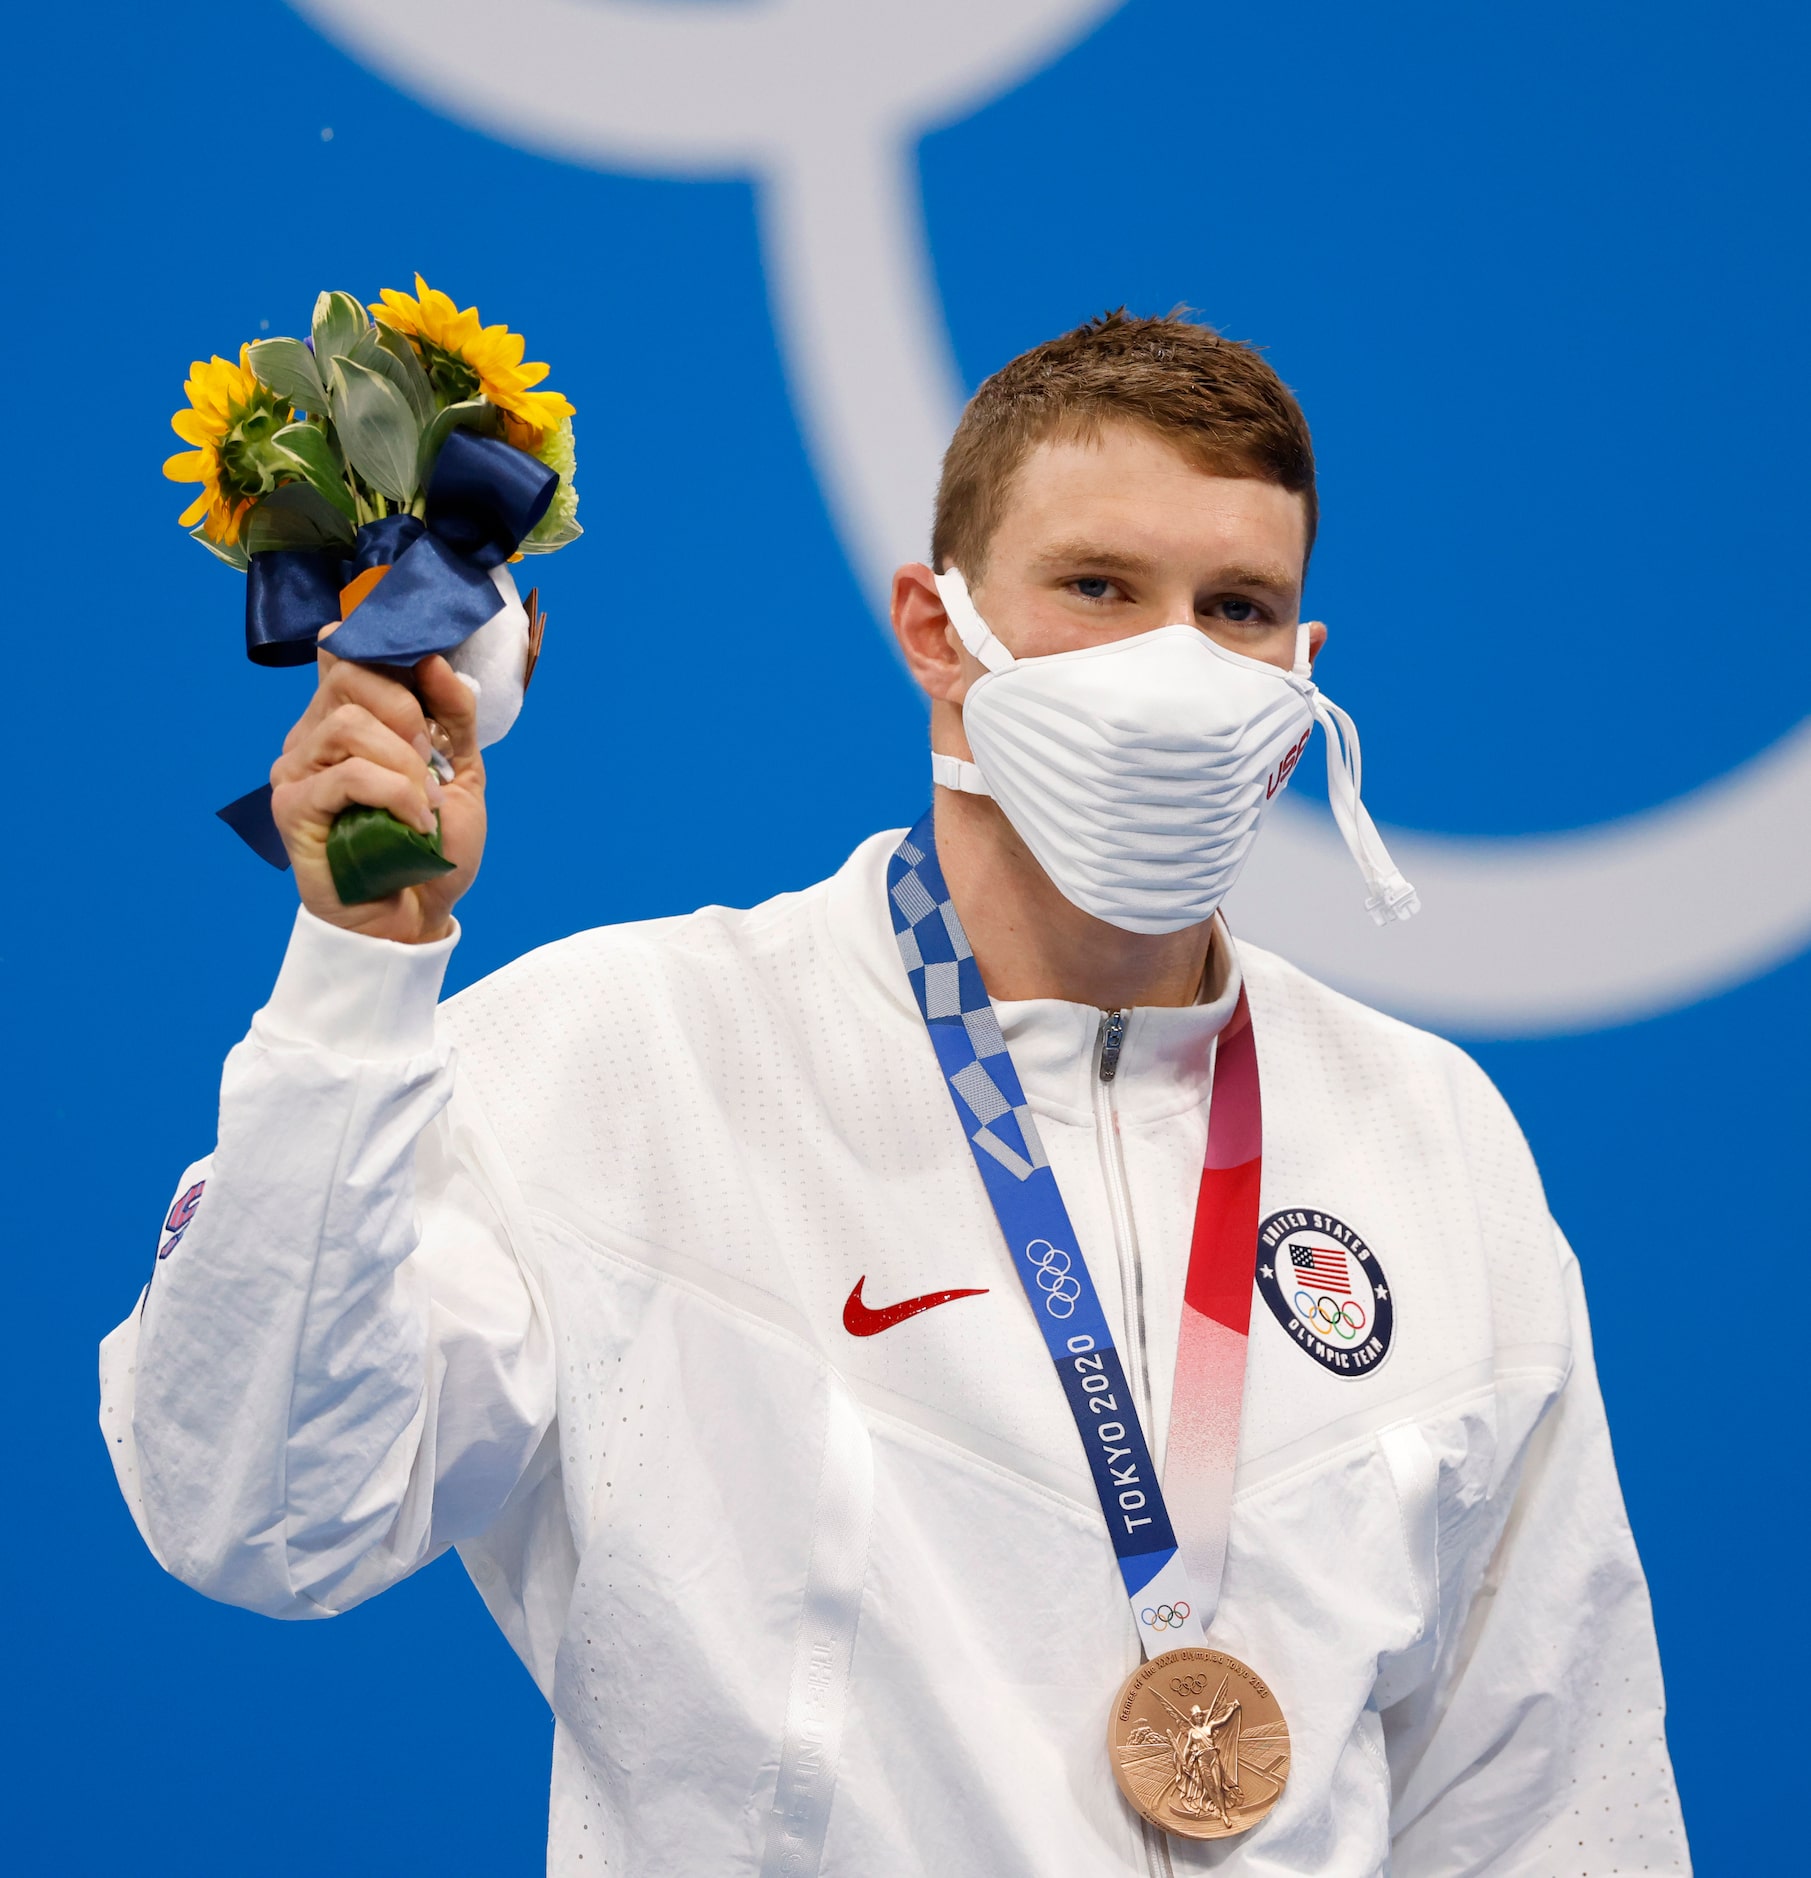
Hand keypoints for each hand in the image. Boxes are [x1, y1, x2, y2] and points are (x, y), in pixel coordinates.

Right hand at [269, 652, 485, 942]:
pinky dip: (394, 795)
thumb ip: (453, 714)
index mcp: (350, 716)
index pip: (346, 651)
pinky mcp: (292, 806)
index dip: (382, 648)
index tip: (425, 673)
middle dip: (406, 710)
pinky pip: (346, 776)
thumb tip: (435, 661)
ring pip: (348, 724)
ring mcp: (298, 769)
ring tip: (426, 805)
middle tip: (432, 758)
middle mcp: (315, 734)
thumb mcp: (462, 771)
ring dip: (405, 763)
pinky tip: (413, 824)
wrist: (415, 916)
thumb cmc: (430, 846)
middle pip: (347, 674)